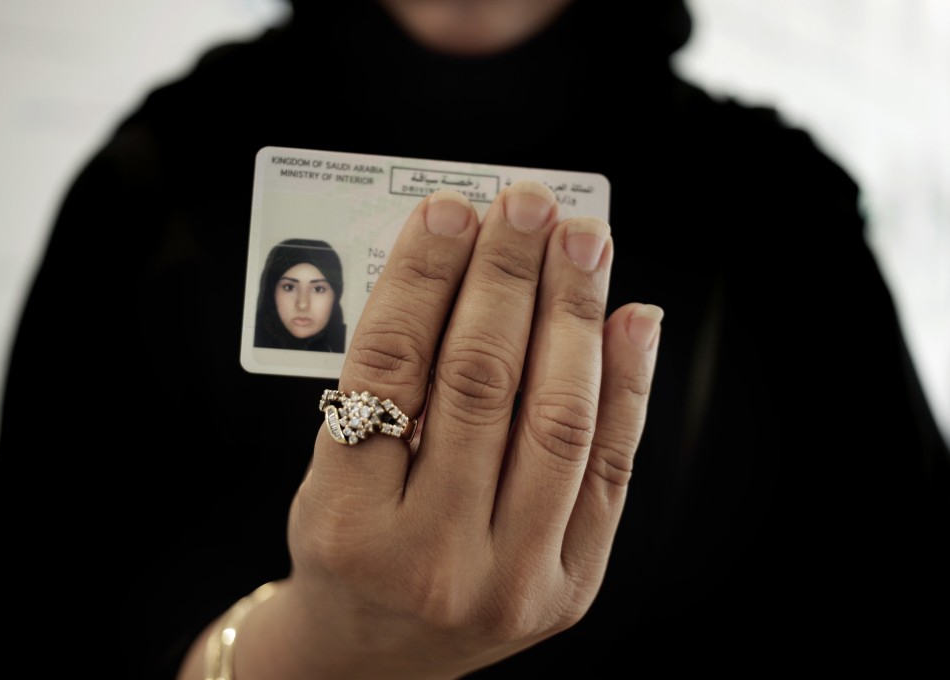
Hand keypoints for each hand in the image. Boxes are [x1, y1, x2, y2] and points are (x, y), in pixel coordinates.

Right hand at [238, 181, 661, 678]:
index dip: (424, 276)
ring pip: (555, 418)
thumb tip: (466, 271)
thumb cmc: (346, 547)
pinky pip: (611, 469)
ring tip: (582, 239)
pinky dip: (627, 383)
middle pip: (480, 382)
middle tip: (528, 204)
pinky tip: (628, 317)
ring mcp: (511, 580)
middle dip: (509, 275)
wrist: (375, 654)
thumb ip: (385, 383)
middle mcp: (429, 558)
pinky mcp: (571, 587)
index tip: (450, 210)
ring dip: (574, 312)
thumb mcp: (325, 471)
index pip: (391, 367)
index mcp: (345, 521)